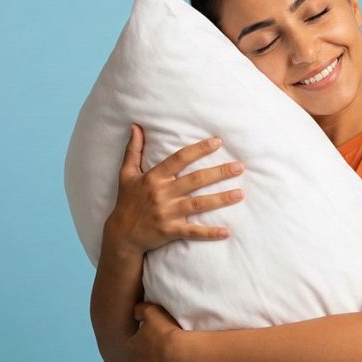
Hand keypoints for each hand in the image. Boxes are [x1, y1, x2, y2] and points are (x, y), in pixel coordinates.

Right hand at [105, 123, 245, 254]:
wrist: (121, 234)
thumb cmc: (127, 201)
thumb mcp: (126, 174)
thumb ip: (133, 150)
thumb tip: (135, 126)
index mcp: (154, 178)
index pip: (180, 159)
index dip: (199, 149)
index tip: (218, 142)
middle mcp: (162, 194)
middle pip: (195, 180)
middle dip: (219, 172)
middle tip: (240, 167)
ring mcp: (167, 213)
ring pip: (199, 204)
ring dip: (221, 199)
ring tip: (240, 193)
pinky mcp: (170, 231)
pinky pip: (193, 232)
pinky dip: (210, 233)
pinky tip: (227, 231)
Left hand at [128, 302, 184, 361]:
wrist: (179, 353)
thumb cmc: (169, 332)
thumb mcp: (154, 312)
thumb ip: (141, 309)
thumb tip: (135, 310)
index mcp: (132, 345)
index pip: (133, 346)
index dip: (144, 345)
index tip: (156, 344)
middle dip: (145, 361)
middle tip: (161, 358)